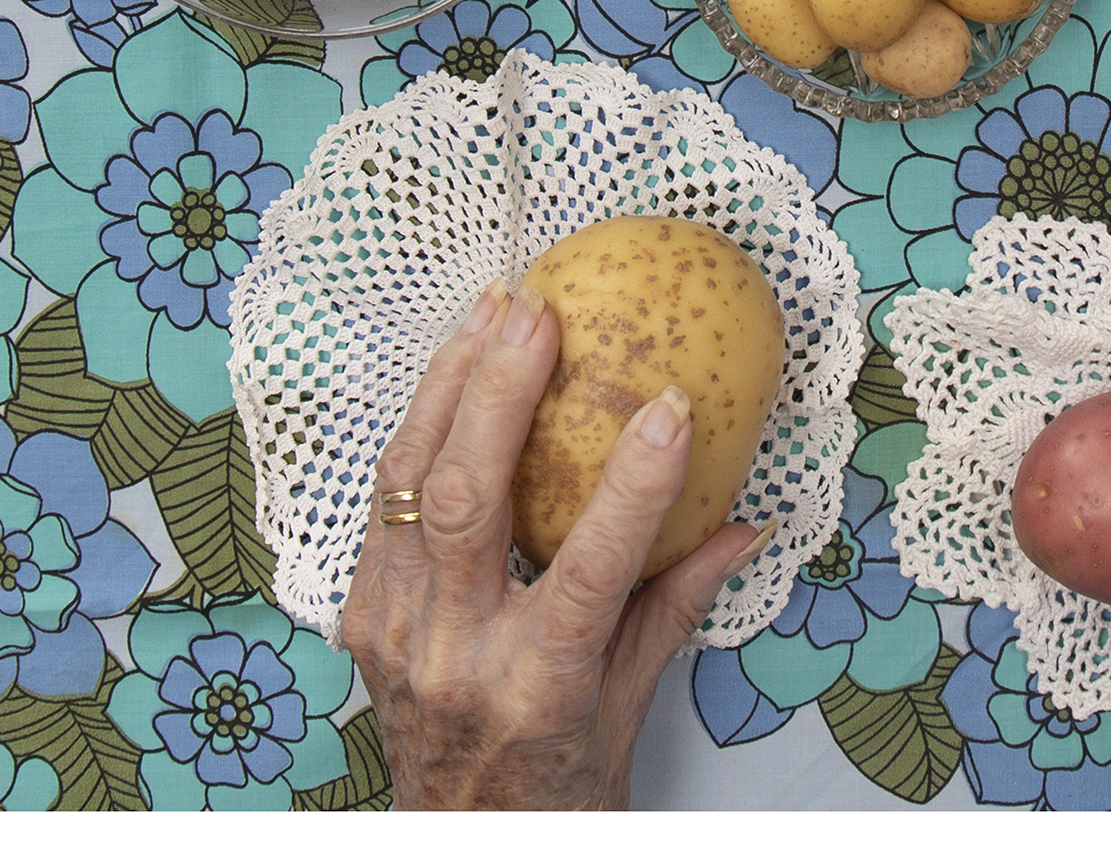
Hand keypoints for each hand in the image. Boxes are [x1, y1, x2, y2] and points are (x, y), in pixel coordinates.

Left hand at [340, 285, 763, 809]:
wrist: (463, 843)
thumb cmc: (560, 781)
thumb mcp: (634, 700)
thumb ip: (681, 600)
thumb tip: (750, 518)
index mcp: (538, 684)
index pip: (588, 568)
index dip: (634, 483)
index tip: (672, 404)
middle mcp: (455, 654)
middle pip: (465, 502)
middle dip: (498, 393)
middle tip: (536, 312)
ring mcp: (394, 635)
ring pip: (406, 486)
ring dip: (446, 387)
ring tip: (488, 311)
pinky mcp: (360, 619)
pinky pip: (385, 507)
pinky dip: (420, 431)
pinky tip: (454, 375)